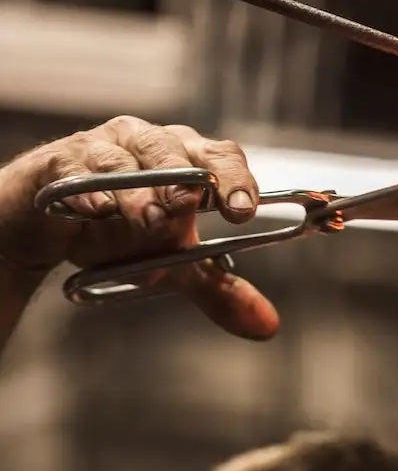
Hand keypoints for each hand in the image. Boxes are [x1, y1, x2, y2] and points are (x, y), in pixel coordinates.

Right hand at [0, 116, 278, 339]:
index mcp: (186, 160)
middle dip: (186, 177)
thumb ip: (219, 290)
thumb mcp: (176, 265)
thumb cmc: (124, 232)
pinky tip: (99, 209)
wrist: (56, 226)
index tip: (243, 211)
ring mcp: (104, 149)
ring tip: (150, 219)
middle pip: (174, 148)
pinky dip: (89, 190)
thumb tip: (267, 326)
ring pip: (125, 160)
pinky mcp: (63, 164)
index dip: (234, 178)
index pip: (219, 158)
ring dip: (139, 190)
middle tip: (192, 205)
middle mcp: (149, 144)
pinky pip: (77, 171)